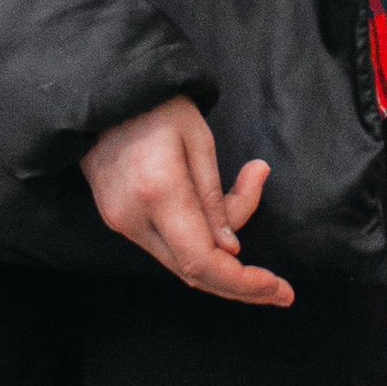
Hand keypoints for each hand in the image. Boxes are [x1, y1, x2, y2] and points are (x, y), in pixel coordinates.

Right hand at [80, 97, 288, 305]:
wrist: (106, 94)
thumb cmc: (160, 106)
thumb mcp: (200, 141)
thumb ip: (217, 199)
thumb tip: (232, 248)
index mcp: (159, 191)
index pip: (203, 260)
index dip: (243, 282)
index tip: (279, 288)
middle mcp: (133, 217)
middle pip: (191, 273)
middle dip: (239, 287)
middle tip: (281, 292)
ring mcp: (120, 221)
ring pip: (178, 264)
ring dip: (221, 268)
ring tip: (260, 261)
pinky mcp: (116, 218)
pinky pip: (164, 248)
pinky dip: (198, 251)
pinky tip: (224, 240)